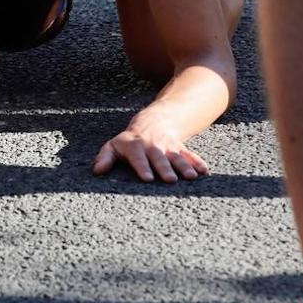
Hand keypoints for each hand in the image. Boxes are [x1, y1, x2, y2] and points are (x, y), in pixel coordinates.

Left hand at [92, 126, 209, 182]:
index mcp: (135, 147)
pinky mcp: (180, 148)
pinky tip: (204, 171)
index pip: (138, 158)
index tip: (147, 178)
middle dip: (165, 168)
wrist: (152, 122)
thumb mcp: (113, 146)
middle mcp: (153, 146)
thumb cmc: (128, 142)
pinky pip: (190, 154)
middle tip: (170, 180)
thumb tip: (97, 171)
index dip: (142, 167)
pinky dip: (197, 162)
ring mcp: (168, 147)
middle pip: (159, 158)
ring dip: (184, 166)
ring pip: (177, 156)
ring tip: (191, 177)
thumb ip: (105, 158)